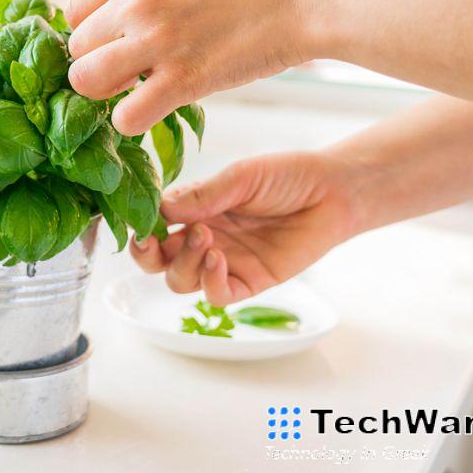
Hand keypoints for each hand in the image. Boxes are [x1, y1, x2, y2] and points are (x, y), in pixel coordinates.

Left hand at [65, 0, 324, 135]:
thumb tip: (122, 18)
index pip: (74, 12)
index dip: (94, 35)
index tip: (117, 45)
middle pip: (77, 50)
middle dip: (100, 64)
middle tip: (133, 72)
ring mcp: (156, 39)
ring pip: (85, 82)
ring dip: (108, 94)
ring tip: (139, 90)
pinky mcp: (182, 79)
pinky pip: (125, 117)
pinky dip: (133, 122)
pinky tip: (156, 111)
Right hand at [129, 151, 365, 305]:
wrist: (333, 192)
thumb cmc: (286, 176)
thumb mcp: (240, 177)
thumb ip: (202, 194)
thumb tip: (160, 208)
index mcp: (194, 209)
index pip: (153, 224)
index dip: (140, 226)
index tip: (139, 220)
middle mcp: (202, 237)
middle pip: (157, 260)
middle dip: (147, 254)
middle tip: (152, 240)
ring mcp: (224, 262)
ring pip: (180, 280)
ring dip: (183, 263)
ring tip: (205, 237)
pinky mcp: (249, 282)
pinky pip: (216, 296)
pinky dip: (209, 282)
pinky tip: (218, 259)